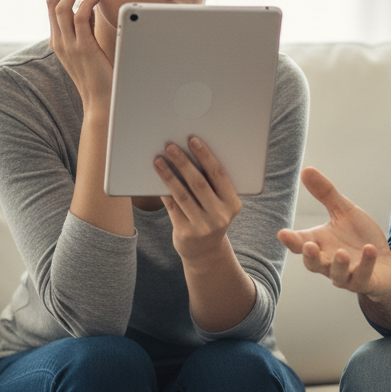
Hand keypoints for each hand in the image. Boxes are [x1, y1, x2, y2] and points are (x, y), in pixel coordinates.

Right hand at [47, 0, 110, 111]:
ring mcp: (68, 45)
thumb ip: (85, 29)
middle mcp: (59, 40)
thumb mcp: (87, 47)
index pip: (51, 6)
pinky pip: (79, 17)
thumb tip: (90, 7)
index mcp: (58, 40)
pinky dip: (87, 3)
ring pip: (62, 6)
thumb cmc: (98, 74)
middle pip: (52, 1)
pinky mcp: (82, 48)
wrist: (100, 101)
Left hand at [155, 138, 242, 266]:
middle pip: (199, 183)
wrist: (205, 251)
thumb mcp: (220, 203)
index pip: (219, 175)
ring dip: (169, 175)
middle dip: (183, 162)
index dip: (205, 156)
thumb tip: (189, 153)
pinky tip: (157, 178)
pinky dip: (164, 191)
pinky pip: (172, 207)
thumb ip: (211, 185)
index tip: (193, 140)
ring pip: (182, 194)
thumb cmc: (211, 217)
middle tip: (171, 147)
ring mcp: (203, 226)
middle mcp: (220, 215)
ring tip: (159, 160)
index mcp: (233, 203)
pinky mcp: (186, 233)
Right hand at [277, 167, 390, 298]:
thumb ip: (325, 194)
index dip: (291, 241)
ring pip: (337, 275)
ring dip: (339, 264)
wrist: (384, 263)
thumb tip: (306, 170)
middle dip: (311, 256)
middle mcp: (329, 262)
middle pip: (314, 264)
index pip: (301, 244)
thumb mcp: (344, 212)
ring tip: (342, 253)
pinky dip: (366, 263)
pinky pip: (364, 276)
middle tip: (309, 246)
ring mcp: (348, 275)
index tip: (282, 234)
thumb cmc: (359, 238)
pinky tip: (369, 250)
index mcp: (321, 244)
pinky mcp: (366, 281)